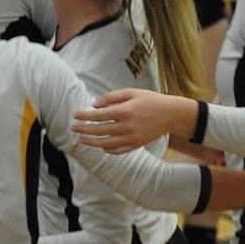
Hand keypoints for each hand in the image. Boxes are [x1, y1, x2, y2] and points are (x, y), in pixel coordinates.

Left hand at [73, 89, 188, 153]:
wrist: (171, 114)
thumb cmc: (150, 100)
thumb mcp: (132, 92)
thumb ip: (112, 97)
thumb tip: (94, 105)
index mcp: (125, 111)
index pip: (99, 115)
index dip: (85, 116)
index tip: (75, 115)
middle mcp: (127, 126)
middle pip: (100, 131)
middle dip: (84, 129)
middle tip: (73, 128)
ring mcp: (132, 137)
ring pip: (107, 143)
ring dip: (92, 142)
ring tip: (82, 139)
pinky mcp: (137, 144)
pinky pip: (119, 150)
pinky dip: (108, 150)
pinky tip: (102, 147)